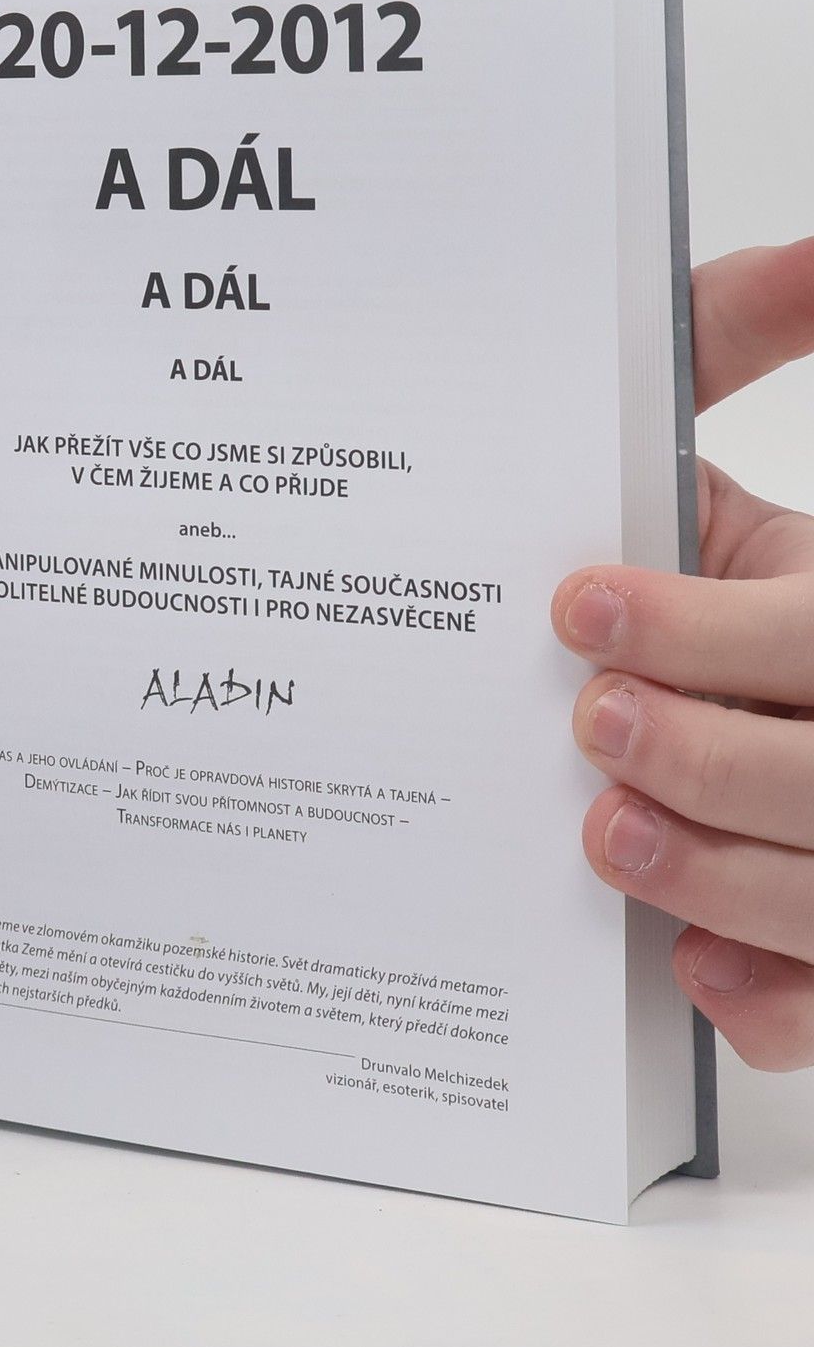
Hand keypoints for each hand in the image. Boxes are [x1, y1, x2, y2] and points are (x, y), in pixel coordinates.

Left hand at [554, 237, 813, 1068]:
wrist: (681, 663)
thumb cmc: (702, 564)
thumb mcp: (699, 460)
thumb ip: (728, 341)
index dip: (707, 630)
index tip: (577, 606)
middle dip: (711, 756)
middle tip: (590, 725)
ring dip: (725, 879)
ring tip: (605, 838)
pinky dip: (770, 1005)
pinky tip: (698, 983)